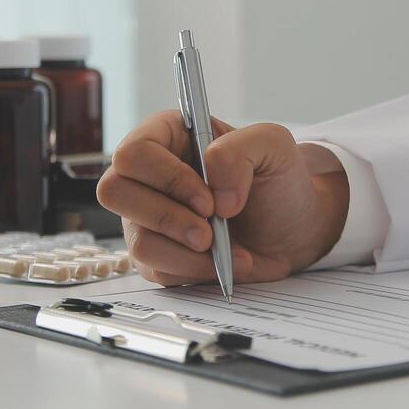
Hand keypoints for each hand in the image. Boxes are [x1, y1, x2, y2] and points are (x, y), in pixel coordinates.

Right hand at [97, 111, 350, 285]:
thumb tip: (215, 195)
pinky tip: (224, 262)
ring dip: (184, 251)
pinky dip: (195, 271)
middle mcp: (148, 175)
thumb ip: (240, 150)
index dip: (167, 179)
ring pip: (136, 239)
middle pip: (115, 192)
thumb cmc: (277, 180)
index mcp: (168, 137)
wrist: (293, 228)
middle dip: (168, 218)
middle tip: (210, 230)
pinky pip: (155, 269)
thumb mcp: (273, 145)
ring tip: (221, 248)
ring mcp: (146, 216)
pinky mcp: (156, 254)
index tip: (209, 200)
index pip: (134, 153)